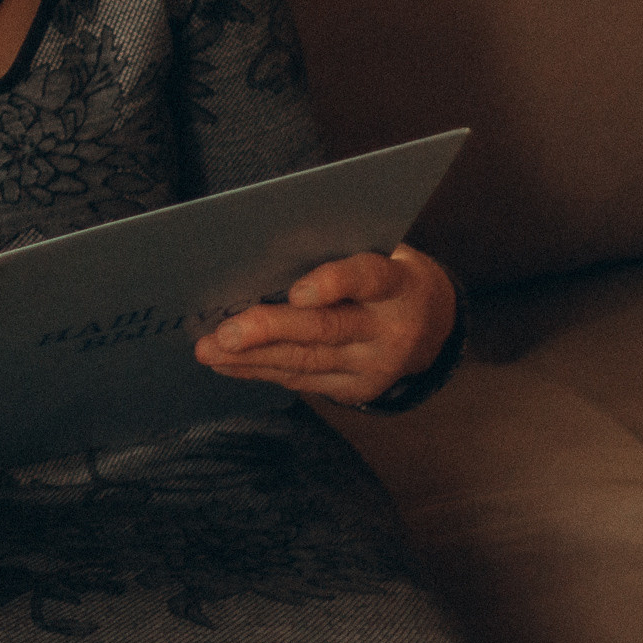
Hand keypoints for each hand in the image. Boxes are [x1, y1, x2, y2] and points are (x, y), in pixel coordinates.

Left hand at [194, 244, 457, 404]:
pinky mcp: (360, 389)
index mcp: (399, 283)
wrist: (432, 323)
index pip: (367, 278)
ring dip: (252, 357)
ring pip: (307, 360)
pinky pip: (304, 380)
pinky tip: (229, 364)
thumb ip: (335, 252)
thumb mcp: (378, 253)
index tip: (297, 292)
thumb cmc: (384, 274)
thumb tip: (260, 253)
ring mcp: (377, 365)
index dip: (333, 284)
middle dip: (270, 330)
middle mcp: (392, 329)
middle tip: (224, 333)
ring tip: (210, 350)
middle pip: (326, 329)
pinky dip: (262, 371)